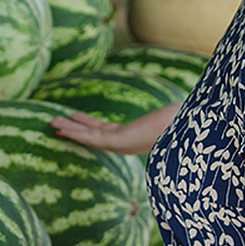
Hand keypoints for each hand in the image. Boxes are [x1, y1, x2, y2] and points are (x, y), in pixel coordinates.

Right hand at [49, 102, 179, 154]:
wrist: (191, 127)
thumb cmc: (185, 121)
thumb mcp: (172, 113)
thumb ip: (170, 110)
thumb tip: (180, 101)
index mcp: (136, 136)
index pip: (106, 131)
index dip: (89, 126)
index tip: (76, 119)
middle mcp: (127, 143)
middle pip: (94, 136)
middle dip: (75, 129)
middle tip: (57, 124)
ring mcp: (122, 144)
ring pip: (89, 136)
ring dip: (70, 130)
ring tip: (53, 124)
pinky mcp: (120, 142)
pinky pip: (93, 136)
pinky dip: (76, 132)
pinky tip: (63, 128)